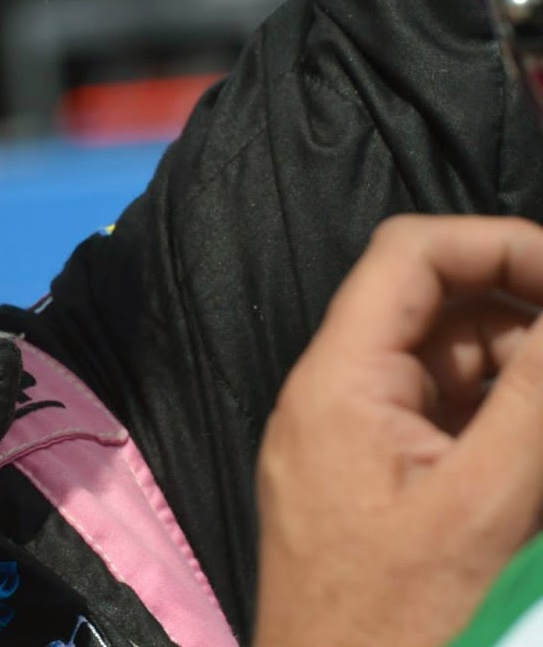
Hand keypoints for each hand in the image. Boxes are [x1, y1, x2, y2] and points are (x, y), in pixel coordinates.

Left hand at [255, 214, 542, 646]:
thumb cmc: (400, 619)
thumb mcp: (487, 502)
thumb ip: (537, 396)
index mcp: (339, 378)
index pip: (410, 255)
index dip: (500, 246)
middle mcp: (333, 392)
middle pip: (438, 308)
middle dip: (527, 320)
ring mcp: (350, 437)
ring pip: (451, 367)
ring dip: (522, 377)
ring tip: (536, 451)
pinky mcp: (372, 480)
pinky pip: (444, 422)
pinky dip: (501, 426)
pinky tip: (532, 464)